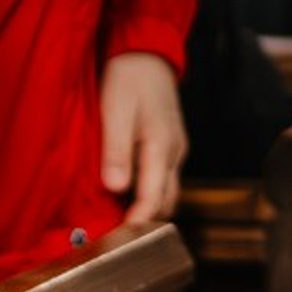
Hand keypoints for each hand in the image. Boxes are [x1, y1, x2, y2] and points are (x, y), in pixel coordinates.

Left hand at [100, 50, 186, 223]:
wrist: (148, 51)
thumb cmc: (129, 78)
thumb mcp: (116, 110)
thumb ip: (117, 150)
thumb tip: (117, 188)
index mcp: (162, 145)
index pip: (155, 197)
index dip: (139, 221)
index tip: (121, 240)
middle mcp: (175, 151)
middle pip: (167, 199)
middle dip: (148, 220)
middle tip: (118, 235)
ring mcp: (175, 147)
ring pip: (167, 189)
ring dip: (150, 205)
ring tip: (120, 218)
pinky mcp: (170, 142)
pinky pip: (164, 175)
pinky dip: (150, 189)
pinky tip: (128, 191)